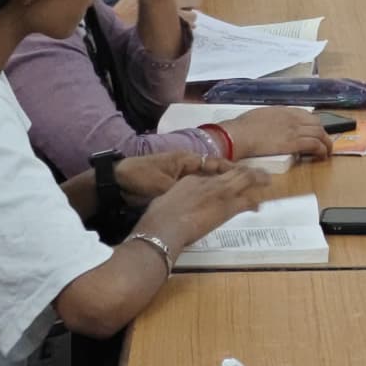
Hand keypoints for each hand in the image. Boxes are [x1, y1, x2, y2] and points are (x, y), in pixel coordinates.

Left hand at [111, 150, 236, 203]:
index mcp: (185, 160)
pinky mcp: (173, 189)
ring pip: (206, 183)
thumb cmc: (140, 178)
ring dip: (219, 189)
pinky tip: (213, 205)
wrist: (116, 183)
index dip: (232, 169)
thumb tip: (205, 197)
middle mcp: (185, 167)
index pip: (215, 163)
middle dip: (230, 178)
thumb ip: (184, 191)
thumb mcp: (163, 184)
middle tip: (248, 187)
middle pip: (214, 172)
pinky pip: (195, 191)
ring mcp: (179, 178)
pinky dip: (206, 196)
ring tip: (236, 198)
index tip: (248, 175)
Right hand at [137, 168, 273, 250]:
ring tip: (266, 181)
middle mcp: (208, 182)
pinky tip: (258, 206)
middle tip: (258, 173)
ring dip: (256, 179)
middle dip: (247, 171)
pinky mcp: (226, 207)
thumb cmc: (159, 218)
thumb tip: (177, 209)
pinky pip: (245, 201)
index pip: (213, 175)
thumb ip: (176, 201)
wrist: (165, 226)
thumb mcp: (165, 201)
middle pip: (232, 171)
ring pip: (244, 179)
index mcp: (192, 180)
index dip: (224, 176)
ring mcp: (219, 192)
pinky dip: (253, 203)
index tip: (230, 179)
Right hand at [223, 105, 333, 159]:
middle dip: (322, 133)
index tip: (314, 131)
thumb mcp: (260, 116)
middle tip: (323, 142)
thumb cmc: (243, 127)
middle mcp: (292, 118)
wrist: (240, 135)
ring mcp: (295, 130)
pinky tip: (322, 155)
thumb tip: (272, 125)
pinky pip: (315, 145)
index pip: (306, 115)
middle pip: (317, 124)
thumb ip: (271, 119)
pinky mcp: (294, 143)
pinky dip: (322, 150)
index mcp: (284, 110)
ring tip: (326, 151)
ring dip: (326, 143)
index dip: (313, 124)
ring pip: (320, 134)